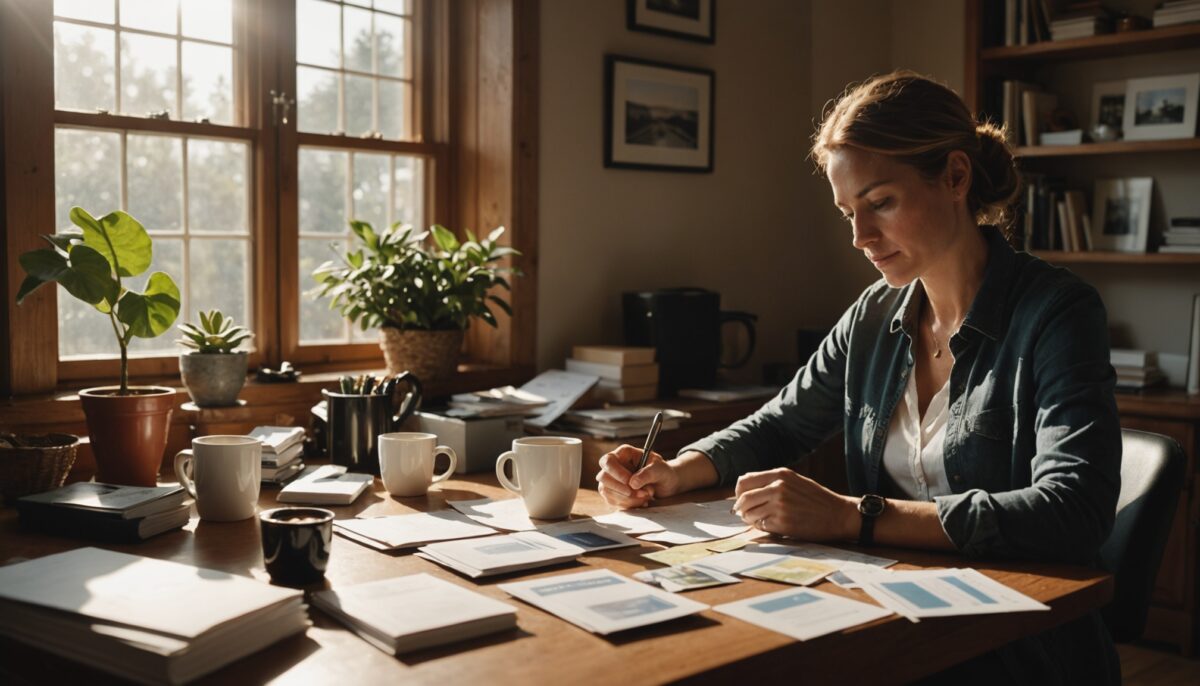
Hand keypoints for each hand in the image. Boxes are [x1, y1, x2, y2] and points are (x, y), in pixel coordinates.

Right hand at [596, 444, 680, 508]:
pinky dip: (628, 505)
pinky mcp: (614, 494)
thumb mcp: (660, 469)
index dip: (616, 472)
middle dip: (622, 489)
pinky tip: (641, 501)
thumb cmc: (663, 472)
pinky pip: (613, 501)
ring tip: (646, 496)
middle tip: (642, 493)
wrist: (666, 484)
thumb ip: (648, 473)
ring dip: (627, 499)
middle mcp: (615, 466)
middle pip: (603, 477)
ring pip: (607, 492)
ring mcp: (612, 480)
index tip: (630, 482)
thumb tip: (633, 483)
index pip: (608, 461)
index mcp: (624, 454)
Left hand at [732, 468, 856, 540]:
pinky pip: (760, 526)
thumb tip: (745, 490)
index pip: (744, 481)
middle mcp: (778, 487)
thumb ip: (772, 482)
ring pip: (749, 514)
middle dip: (741, 508)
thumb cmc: (816, 499)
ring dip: (751, 519)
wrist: (838, 514)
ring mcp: (780, 505)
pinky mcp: (783, 523)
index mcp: (780, 474)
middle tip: (746, 514)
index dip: (739, 493)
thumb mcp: (795, 481)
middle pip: (743, 499)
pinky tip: (772, 525)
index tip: (742, 500)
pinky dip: (762, 527)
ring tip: (760, 520)